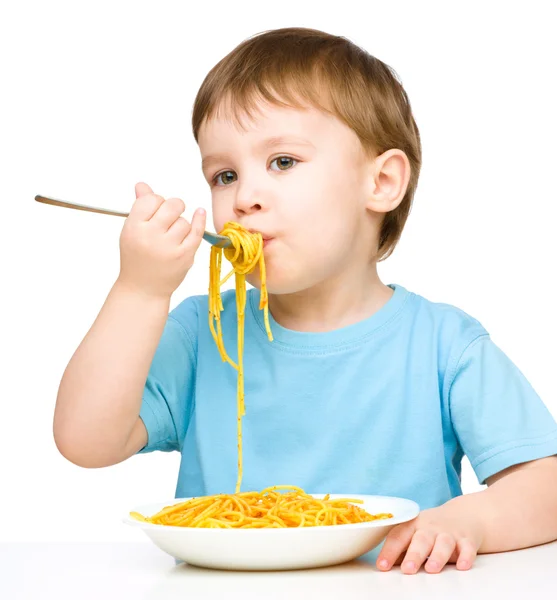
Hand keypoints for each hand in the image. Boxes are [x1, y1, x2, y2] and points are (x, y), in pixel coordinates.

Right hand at [117, 182, 205, 298]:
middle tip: (168, 217)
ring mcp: (170, 247)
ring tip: (170, 237)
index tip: (156, 209)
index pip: (151, 199)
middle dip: (172, 207)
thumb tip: (142, 185)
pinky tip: (199, 213)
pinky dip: (199, 221)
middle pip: (172, 205)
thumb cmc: (137, 258)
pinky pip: (197, 232)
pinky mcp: (185, 255)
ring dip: (180, 224)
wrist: (143, 289)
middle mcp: (151, 236)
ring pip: (184, 220)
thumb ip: (140, 207)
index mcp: (134, 227)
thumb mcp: (132, 231)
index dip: (156, 201)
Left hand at [376, 500, 483, 573]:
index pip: (399, 536)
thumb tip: (385, 565)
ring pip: (443, 543)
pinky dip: (466, 556)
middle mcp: (430, 527)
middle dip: (414, 554)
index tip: (382, 566)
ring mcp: (449, 532)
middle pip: (421, 539)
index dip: (389, 551)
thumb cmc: (432, 528)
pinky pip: (467, 547)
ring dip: (438, 556)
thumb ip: (402, 548)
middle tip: (407, 569)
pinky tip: (462, 566)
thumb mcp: (415, 532)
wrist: (464, 515)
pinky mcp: (467, 539)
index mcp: (413, 525)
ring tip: (432, 569)